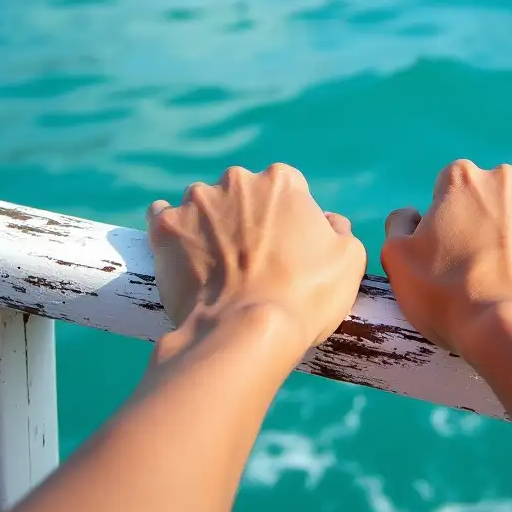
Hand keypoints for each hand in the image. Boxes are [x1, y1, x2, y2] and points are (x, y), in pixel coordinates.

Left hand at [146, 163, 365, 356]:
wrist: (247, 331)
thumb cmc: (306, 296)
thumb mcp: (349, 260)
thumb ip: (339, 228)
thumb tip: (327, 221)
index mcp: (281, 180)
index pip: (286, 191)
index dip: (287, 222)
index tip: (286, 250)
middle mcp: (236, 180)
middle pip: (242, 195)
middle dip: (246, 220)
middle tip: (252, 262)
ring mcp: (196, 201)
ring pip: (203, 205)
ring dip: (209, 226)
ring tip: (217, 268)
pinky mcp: (165, 228)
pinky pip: (162, 217)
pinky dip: (171, 232)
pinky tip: (180, 253)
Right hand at [381, 160, 511, 356]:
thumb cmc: (447, 297)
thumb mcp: (397, 260)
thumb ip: (399, 224)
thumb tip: (412, 214)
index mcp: (462, 178)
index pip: (451, 190)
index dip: (449, 223)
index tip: (451, 255)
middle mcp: (506, 178)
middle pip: (493, 197)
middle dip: (489, 223)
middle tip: (482, 268)